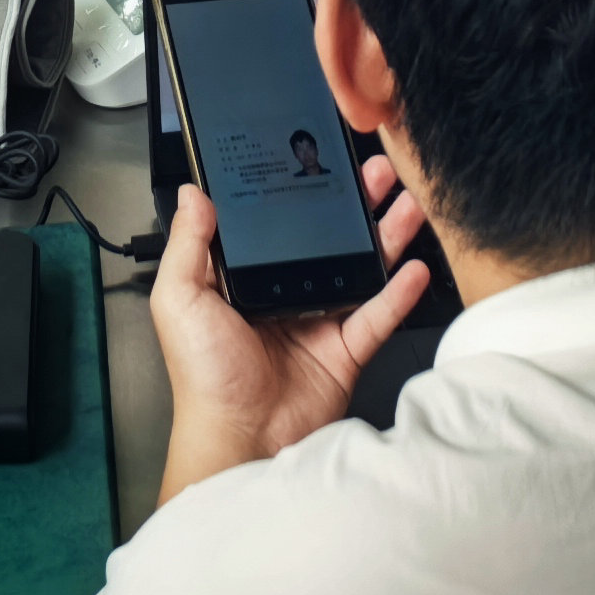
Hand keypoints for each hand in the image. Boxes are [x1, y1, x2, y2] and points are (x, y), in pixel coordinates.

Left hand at [149, 156, 431, 501]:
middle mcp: (286, 292)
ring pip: (361, 267)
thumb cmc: (203, 377)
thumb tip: (191, 193)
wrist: (239, 437)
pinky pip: (378, 313)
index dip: (302, 189)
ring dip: (385, 235)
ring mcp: (319, 320)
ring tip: (406, 202)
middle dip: (355, 202)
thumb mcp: (179, 300)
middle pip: (329, 238)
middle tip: (377, 171)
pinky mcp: (345, 349)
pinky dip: (399, 291)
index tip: (321, 157)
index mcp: (245, 277)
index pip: (279, 222)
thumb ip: (189, 244)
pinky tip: (414, 267)